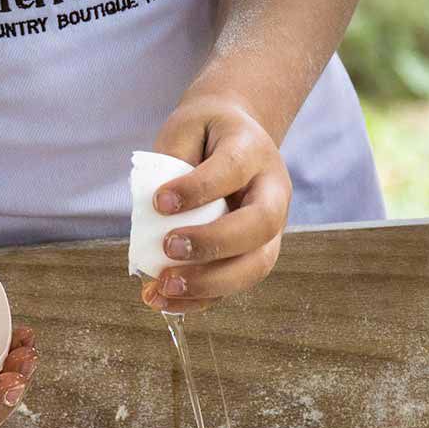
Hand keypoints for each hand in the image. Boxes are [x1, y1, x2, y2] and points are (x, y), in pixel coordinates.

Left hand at [143, 92, 292, 311]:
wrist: (237, 138)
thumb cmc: (206, 134)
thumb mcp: (187, 127)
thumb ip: (172, 159)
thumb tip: (155, 210)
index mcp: (254, 151)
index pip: (233, 169)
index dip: (198, 188)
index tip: (159, 201)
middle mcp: (273, 192)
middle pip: (259, 225)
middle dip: (213, 243)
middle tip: (168, 247)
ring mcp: (272, 228)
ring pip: (256, 265)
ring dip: (209, 284)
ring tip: (163, 288)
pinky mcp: (256, 254)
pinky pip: (235, 285)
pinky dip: (199, 300)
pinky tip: (163, 300)